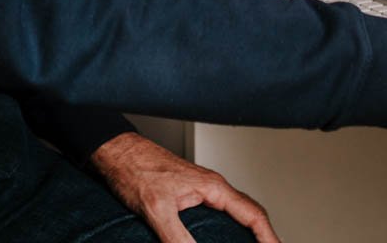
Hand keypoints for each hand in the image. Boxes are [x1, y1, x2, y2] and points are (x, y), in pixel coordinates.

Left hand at [87, 132, 281, 242]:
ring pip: (236, 213)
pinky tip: (224, 239)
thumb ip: (177, 238)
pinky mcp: (190, 194)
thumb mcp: (156, 209)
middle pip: (250, 214)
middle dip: (264, 237)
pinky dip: (231, 228)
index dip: (269, 238)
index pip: (253, 214)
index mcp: (213, 187)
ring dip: (249, 232)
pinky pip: (220, 213)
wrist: (117, 152)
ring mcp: (202, 190)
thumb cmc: (135, 168)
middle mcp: (212, 187)